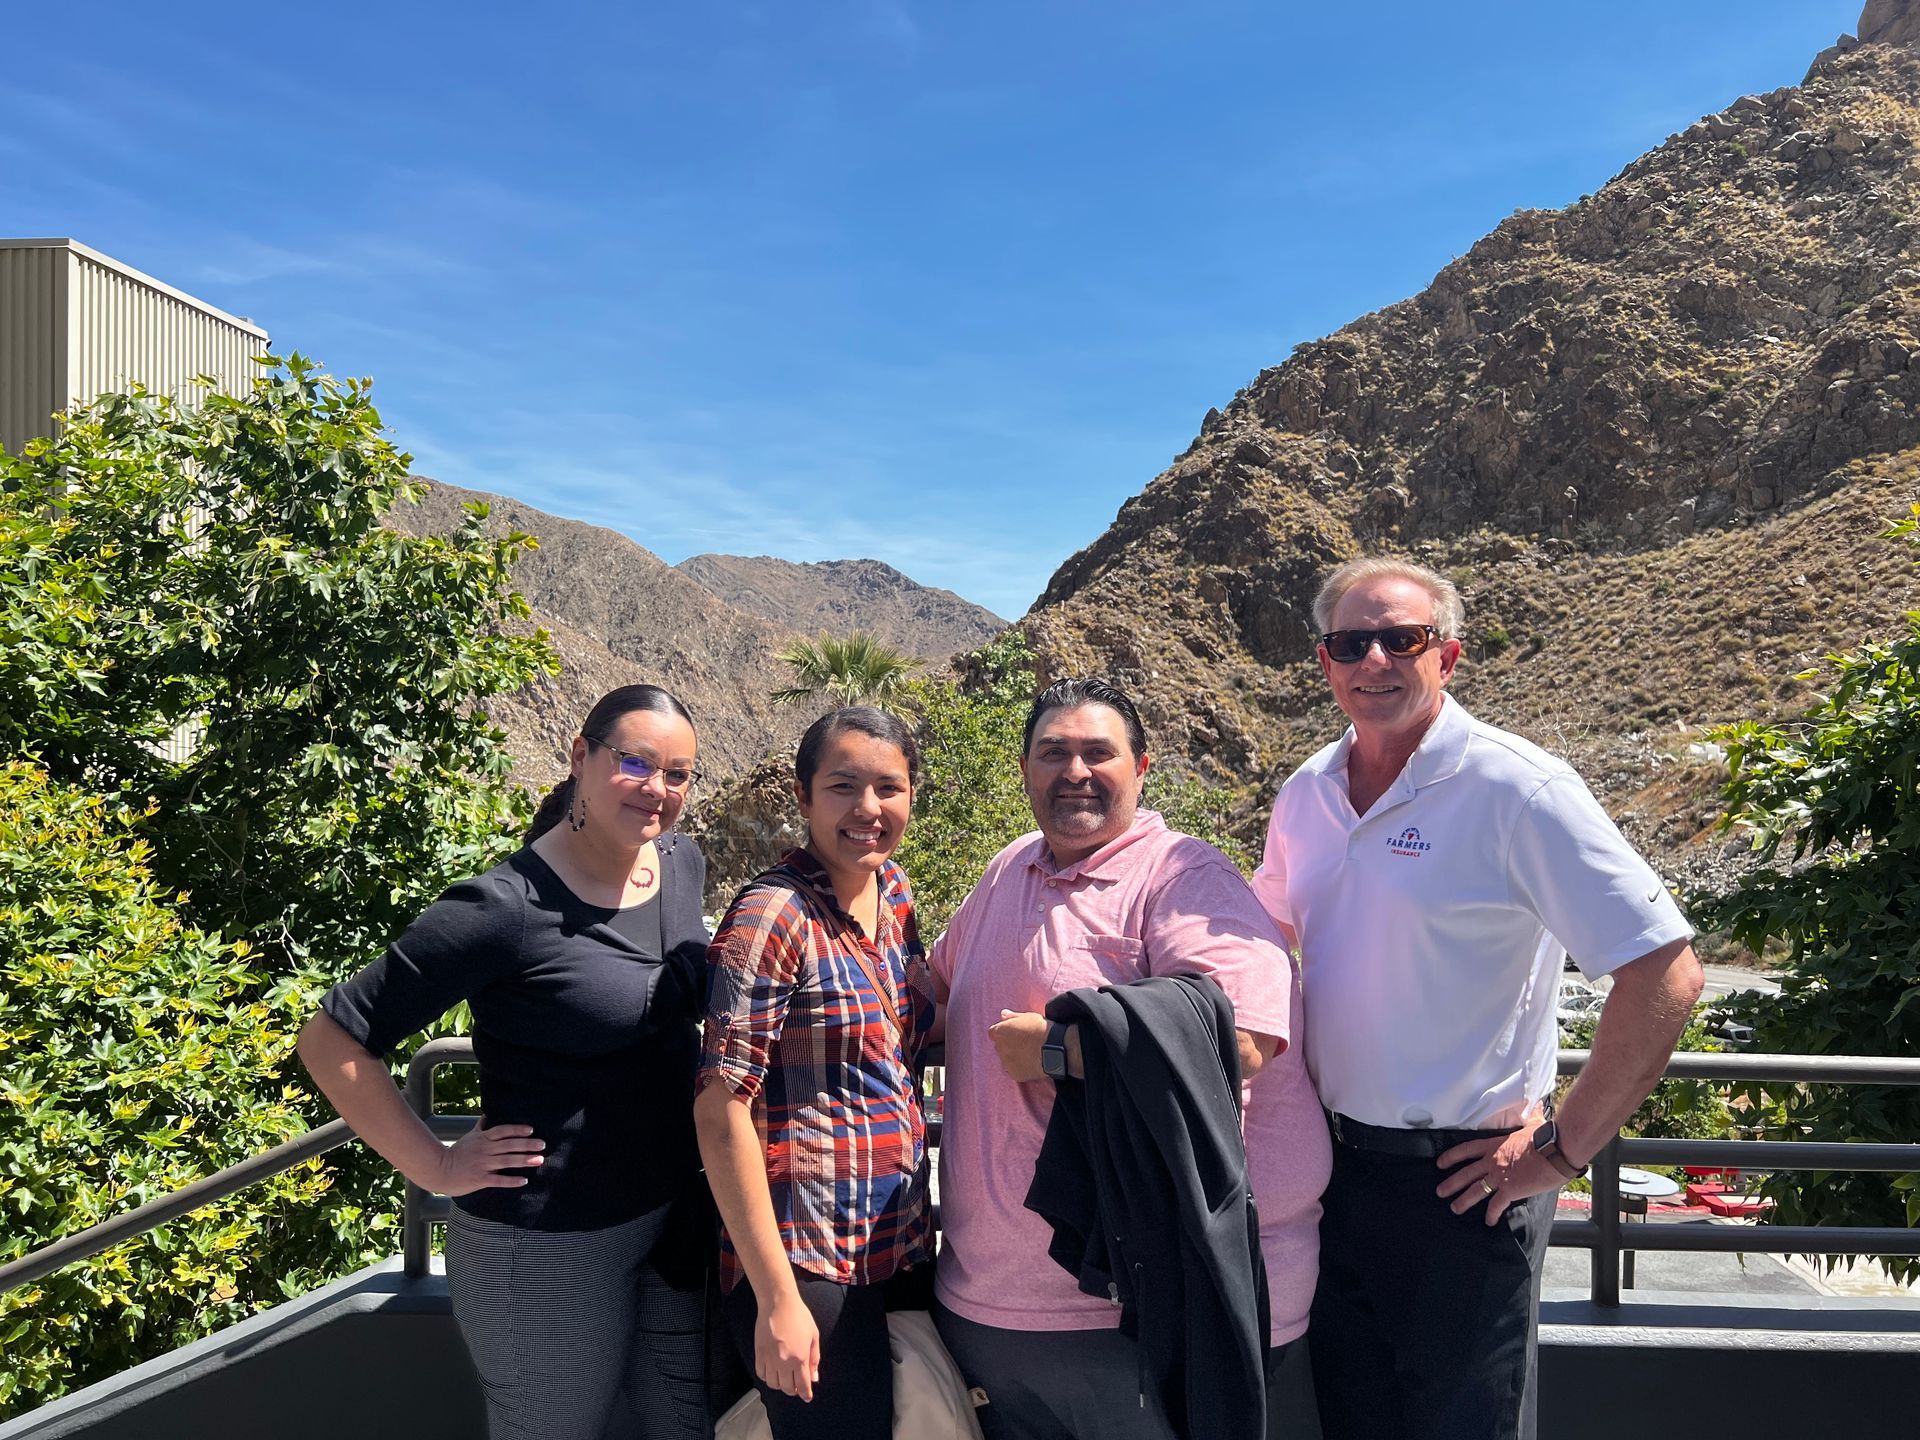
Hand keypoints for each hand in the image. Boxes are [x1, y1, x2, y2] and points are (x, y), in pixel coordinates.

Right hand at [428, 1119, 543, 1195]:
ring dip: (524, 1160)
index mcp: (483, 1139)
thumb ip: (480, 1127)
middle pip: (509, 1145)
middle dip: (527, 1144)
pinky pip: (498, 1180)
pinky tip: (524, 1180)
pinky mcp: (480, 1179)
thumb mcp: (469, 1137)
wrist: (439, 1170)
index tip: (531, 1130)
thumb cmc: (456, 1153)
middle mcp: (485, 1150)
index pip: (502, 1131)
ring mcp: (483, 1165)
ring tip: (539, 1160)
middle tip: (542, 1145)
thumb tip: (487, 1115)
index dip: (517, 1130)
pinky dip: (512, 1181)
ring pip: (507, 1161)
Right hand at [757, 1289, 820, 1400]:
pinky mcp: (759, 1354)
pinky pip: (761, 1374)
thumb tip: (814, 1378)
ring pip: (773, 1384)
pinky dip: (767, 1377)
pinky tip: (772, 1371)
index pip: (802, 1385)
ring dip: (780, 1385)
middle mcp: (784, 1362)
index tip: (807, 1397)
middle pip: (787, 1388)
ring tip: (784, 1378)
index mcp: (800, 1358)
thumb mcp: (813, 1336)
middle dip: (793, 1390)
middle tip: (796, 1385)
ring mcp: (770, 1359)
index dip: (805, 1394)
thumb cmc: (799, 1316)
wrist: (778, 1303)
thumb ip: (814, 1359)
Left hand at [988, 1009, 1048, 1081]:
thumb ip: (1012, 1016)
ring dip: (1013, 1056)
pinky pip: (1014, 1070)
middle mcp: (999, 1047)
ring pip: (1006, 1059)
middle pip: (1000, 1046)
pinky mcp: (1014, 1074)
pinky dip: (1020, 1067)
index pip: (994, 1032)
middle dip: (1008, 1044)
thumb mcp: (1028, 1016)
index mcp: (1000, 1032)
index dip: (1004, 1032)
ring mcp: (1006, 1062)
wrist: (1055, 1048)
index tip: (1014, 1032)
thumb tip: (1002, 1014)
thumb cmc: (1042, 1029)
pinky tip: (1031, 1063)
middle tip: (1024, 1043)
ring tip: (1029, 1054)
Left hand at [1435, 1112, 1561, 1224]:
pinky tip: (1489, 1222)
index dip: (1451, 1157)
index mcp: (1494, 1144)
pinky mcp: (1510, 1190)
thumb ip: (1529, 1117)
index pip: (1466, 1150)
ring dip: (1463, 1201)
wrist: (1555, 1150)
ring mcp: (1499, 1176)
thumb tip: (1536, 1106)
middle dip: (1451, 1183)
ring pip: (1475, 1190)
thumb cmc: (1545, 1136)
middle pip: (1465, 1173)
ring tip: (1455, 1208)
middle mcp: (1492, 1161)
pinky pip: (1496, 1205)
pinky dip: (1492, 1214)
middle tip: (1440, 1192)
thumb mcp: (1531, 1123)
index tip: (1441, 1162)